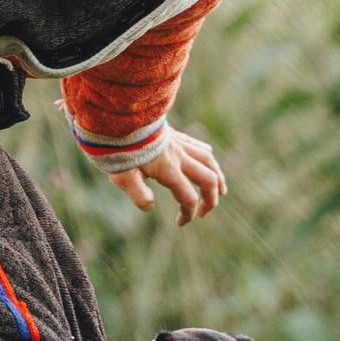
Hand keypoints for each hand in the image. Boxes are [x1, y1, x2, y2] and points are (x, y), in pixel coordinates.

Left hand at [107, 128, 225, 225]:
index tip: (180, 222)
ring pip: (208, 160)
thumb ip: (137, 194)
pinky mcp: (175, 136)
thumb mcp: (122, 177)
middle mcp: (179, 157)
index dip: (188, 214)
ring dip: (217, 177)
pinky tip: (208, 159)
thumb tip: (150, 206)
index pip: (188, 197)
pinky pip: (198, 145)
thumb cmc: (118, 150)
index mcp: (168, 170)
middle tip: (204, 212)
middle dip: (211, 199)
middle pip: (208, 179)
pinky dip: (206, 156)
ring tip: (221, 190)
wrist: (118, 118)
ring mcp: (179, 144)